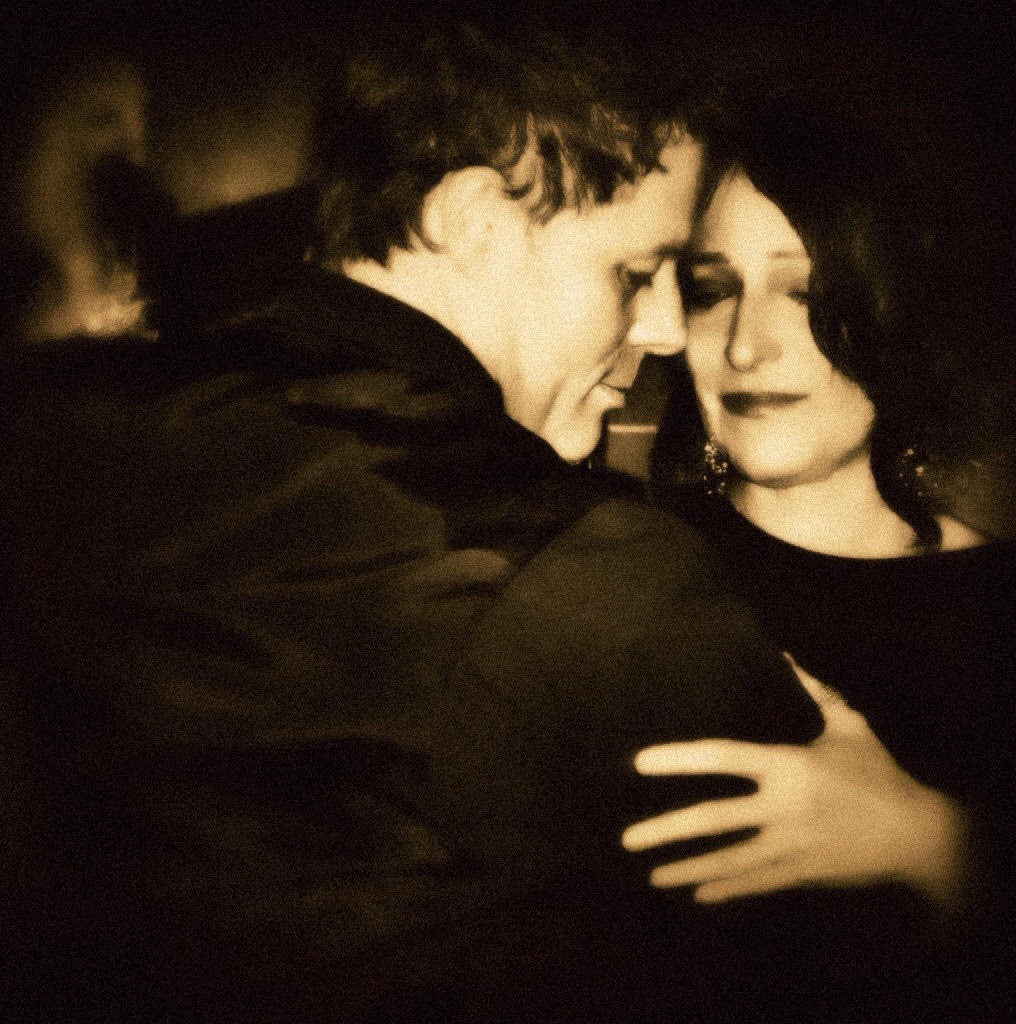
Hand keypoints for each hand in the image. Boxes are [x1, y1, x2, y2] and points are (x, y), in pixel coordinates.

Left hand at [620, 657, 967, 910]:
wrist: (918, 834)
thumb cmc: (879, 773)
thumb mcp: (850, 726)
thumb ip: (816, 692)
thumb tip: (790, 656)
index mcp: (787, 764)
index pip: (721, 756)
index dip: (679, 758)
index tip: (640, 762)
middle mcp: (782, 806)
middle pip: (713, 819)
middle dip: (667, 830)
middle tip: (627, 838)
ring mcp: (790, 844)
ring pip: (728, 860)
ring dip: (686, 869)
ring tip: (651, 875)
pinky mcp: (802, 872)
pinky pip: (756, 884)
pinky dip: (727, 889)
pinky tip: (696, 894)